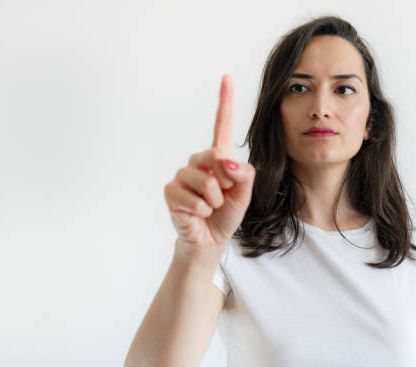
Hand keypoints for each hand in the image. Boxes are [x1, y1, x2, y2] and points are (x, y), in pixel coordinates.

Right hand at [164, 75, 255, 258]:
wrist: (210, 240)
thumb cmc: (226, 214)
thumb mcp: (244, 194)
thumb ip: (244, 175)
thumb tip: (227, 162)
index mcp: (219, 157)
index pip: (221, 125)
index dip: (224, 101)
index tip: (226, 77)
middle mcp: (199, 161)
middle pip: (214, 155)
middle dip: (225, 180)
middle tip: (223, 195)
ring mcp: (183, 175)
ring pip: (204, 180)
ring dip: (213, 200)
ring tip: (210, 207)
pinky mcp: (171, 190)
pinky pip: (190, 197)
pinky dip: (200, 209)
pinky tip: (197, 214)